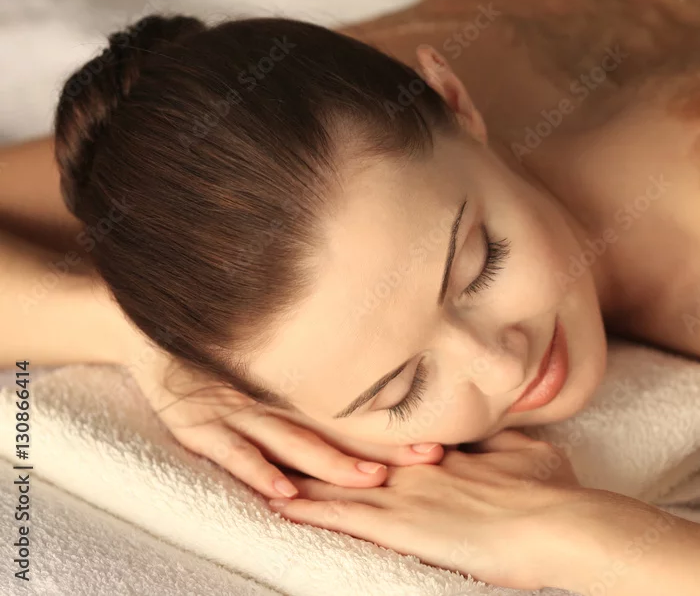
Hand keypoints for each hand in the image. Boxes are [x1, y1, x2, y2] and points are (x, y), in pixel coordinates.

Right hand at [125, 346, 443, 498]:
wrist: (144, 324)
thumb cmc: (214, 340)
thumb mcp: (264, 351)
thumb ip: (310, 367)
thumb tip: (375, 371)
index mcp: (289, 382)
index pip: (350, 410)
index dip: (390, 427)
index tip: (436, 438)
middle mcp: (268, 396)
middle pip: (332, 425)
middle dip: (379, 446)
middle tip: (428, 457)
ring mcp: (232, 411)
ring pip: (291, 440)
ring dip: (330, 462)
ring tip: (370, 480)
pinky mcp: (196, 424)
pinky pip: (231, 452)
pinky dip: (258, 471)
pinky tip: (286, 492)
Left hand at [267, 429, 600, 589]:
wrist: (557, 523)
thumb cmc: (551, 492)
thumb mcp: (528, 453)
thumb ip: (500, 442)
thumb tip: (495, 425)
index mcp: (445, 449)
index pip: (390, 435)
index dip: (358, 428)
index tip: (329, 415)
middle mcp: (416, 464)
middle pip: (354, 449)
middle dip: (316, 442)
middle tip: (277, 425)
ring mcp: (406, 492)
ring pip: (339, 479)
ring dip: (300, 472)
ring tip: (262, 460)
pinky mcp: (400, 525)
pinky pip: (341, 517)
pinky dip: (309, 510)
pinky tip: (277, 504)